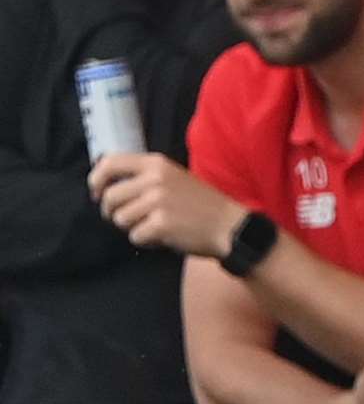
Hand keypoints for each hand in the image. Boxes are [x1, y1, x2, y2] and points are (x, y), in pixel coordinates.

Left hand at [88, 152, 247, 258]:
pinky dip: (146, 240)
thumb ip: (144, 176)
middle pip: (110, 197)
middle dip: (114, 212)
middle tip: (133, 217)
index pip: (110, 163)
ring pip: (119, 219)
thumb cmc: (199, 203)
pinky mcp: (160, 223)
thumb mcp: (172, 177)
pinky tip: (164, 235)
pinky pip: (134, 236)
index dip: (96, 179)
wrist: (228, 225)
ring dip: (133, 227)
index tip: (97, 192)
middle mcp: (155, 179)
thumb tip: (106, 183)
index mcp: (156, 163)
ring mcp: (157, 201)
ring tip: (155, 224)